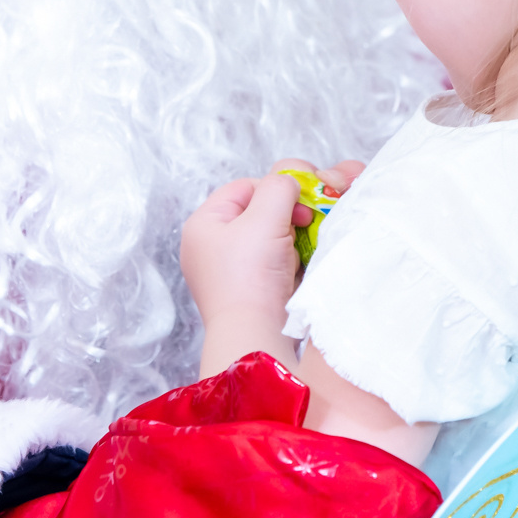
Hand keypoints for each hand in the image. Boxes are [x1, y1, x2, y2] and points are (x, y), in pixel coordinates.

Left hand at [182, 157, 359, 375]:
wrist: (256, 335)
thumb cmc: (251, 277)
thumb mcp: (264, 217)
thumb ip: (280, 187)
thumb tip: (292, 182)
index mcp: (205, 225)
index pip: (245, 187)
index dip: (276, 188)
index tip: (299, 202)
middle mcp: (216, 248)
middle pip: (263, 211)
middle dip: (293, 211)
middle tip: (313, 217)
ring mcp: (237, 272)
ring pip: (277, 236)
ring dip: (300, 234)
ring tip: (313, 239)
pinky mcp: (258, 291)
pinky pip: (283, 261)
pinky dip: (300, 256)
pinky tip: (310, 260)